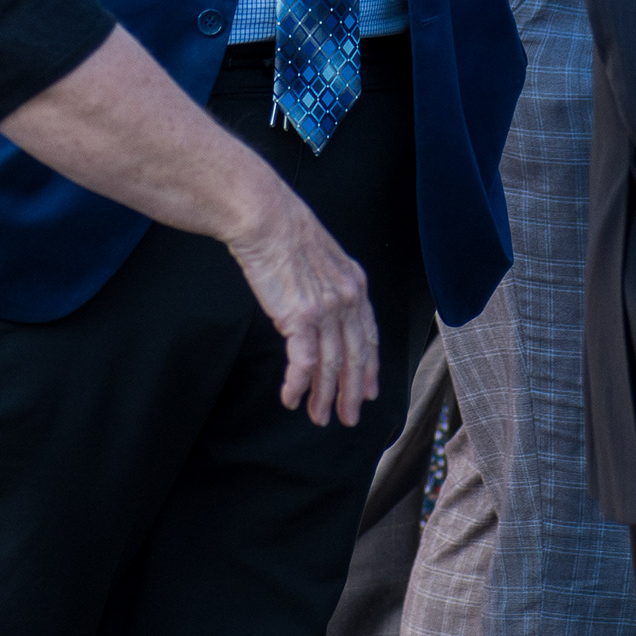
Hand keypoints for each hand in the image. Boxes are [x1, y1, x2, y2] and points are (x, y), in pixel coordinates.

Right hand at [223, 185, 379, 426]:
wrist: (266, 217)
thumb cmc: (285, 233)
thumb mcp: (321, 259)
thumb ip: (327, 287)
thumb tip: (317, 312)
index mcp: (355, 284)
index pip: (369, 336)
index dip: (369, 367)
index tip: (369, 391)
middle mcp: (347, 299)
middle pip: (355, 357)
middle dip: (352, 392)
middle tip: (348, 417)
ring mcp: (327, 310)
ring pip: (331, 366)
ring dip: (324, 396)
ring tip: (318, 417)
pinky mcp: (301, 317)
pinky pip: (304, 364)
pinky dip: (298, 385)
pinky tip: (291, 398)